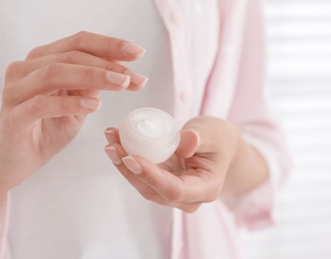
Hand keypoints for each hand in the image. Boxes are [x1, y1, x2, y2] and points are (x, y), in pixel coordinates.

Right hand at [0, 31, 147, 188]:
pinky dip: (70, 103)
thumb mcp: (79, 102)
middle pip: (71, 55)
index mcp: (43, 60)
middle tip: (136, 77)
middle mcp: (26, 69)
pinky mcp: (13, 116)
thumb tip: (125, 69)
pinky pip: (41, 104)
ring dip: (93, 76)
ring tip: (122, 84)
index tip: (138, 53)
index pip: (78, 43)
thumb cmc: (50, 128)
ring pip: (56, 72)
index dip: (109, 45)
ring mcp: (16, 91)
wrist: (19, 160)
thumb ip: (93, 84)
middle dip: (108, 65)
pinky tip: (94, 106)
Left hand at [104, 116, 239, 211]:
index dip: (151, 176)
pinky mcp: (162, 184)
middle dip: (129, 168)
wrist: (219, 147)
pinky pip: (142, 176)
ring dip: (123, 164)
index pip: (175, 189)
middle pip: (153, 190)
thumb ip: (199, 137)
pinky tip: (116, 143)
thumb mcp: (212, 132)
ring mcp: (173, 194)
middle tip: (111, 145)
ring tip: (110, 140)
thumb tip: (185, 142)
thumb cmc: (218, 139)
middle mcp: (188, 198)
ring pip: (143, 185)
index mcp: (206, 188)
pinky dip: (127, 160)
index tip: (131, 157)